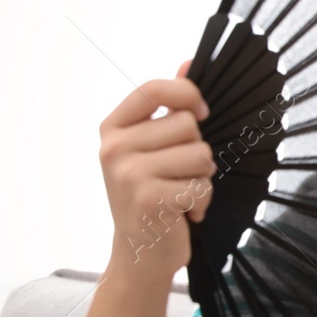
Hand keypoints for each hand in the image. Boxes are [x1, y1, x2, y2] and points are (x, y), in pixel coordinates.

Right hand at [98, 58, 215, 281]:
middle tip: (179, 175)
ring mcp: (128, 173)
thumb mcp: (154, 147)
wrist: (140, 254)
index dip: (188, 95)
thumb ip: (171, 106)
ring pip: (201, 155)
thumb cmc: (153, 196)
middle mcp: (114, 148)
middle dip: (198, 152)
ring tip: (179, 194)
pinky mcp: (149, 199)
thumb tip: (190, 62)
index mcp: (114, 128)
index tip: (201, 113)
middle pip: (189, 125)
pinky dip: (201, 202)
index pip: (156, 88)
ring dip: (202, 179)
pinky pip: (201, 185)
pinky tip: (182, 213)